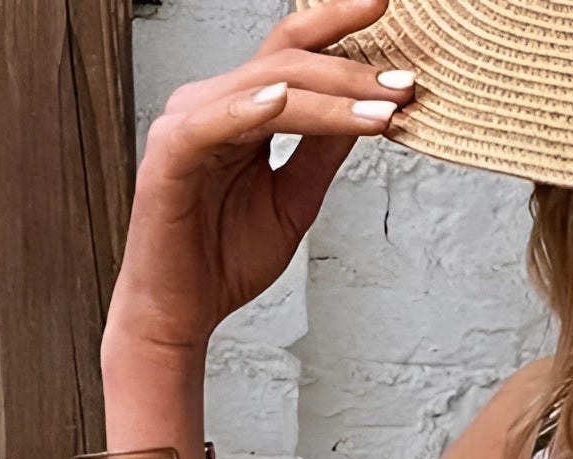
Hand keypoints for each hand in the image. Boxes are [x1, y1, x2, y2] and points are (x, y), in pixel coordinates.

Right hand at [106, 3, 412, 361]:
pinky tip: (285, 101)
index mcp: (239, 110)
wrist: (179, 314)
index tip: (388, 14)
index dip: (338, 29)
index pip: (292, 52)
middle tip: (403, 82)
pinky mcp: (169, 158)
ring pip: (265, 89)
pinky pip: (211, 123)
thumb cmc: (225, 260)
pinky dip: (249, 110)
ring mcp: (186, 127)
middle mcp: (211, 105)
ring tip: (380, 110)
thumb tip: (367, 112)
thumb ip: (322, 153)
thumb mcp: (293, 202)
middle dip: (351, 71)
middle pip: (287, 63)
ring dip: (328, 98)